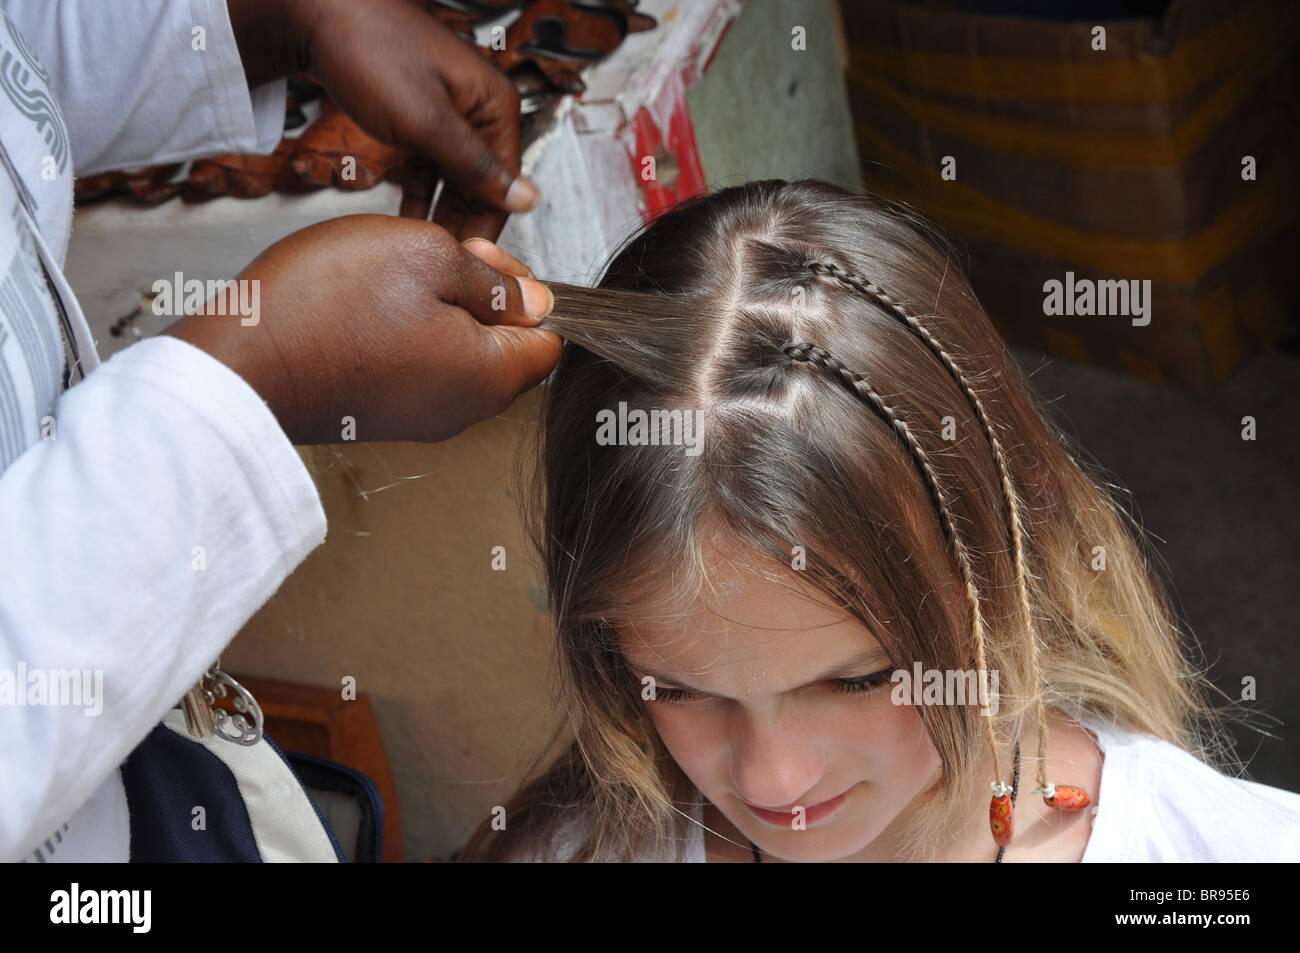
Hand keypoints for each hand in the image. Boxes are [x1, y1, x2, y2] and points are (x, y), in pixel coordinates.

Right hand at [163, 215, 560, 444]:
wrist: (239, 365)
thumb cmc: (326, 307)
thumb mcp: (426, 254)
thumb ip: (491, 280)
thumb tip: (531, 299)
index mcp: (490, 376)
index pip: (549, 338)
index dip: (526, 289)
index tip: (483, 259)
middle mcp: (463, 409)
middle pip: (504, 346)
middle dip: (481, 293)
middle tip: (435, 256)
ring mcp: (420, 416)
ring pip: (458, 352)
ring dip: (438, 305)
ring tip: (393, 275)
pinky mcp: (381, 411)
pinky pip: (417, 366)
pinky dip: (405, 330)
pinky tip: (368, 304)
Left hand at [229, 0, 536, 239]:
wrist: (317, 13)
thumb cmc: (371, 52)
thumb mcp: (427, 123)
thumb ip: (476, 168)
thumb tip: (527, 201)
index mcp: (494, 106)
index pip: (505, 184)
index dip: (488, 226)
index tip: (469, 264)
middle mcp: (478, 110)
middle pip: (482, 185)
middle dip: (463, 224)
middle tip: (443, 265)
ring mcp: (450, 113)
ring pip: (454, 179)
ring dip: (440, 213)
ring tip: (426, 250)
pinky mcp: (421, 117)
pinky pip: (430, 166)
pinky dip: (420, 193)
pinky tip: (408, 220)